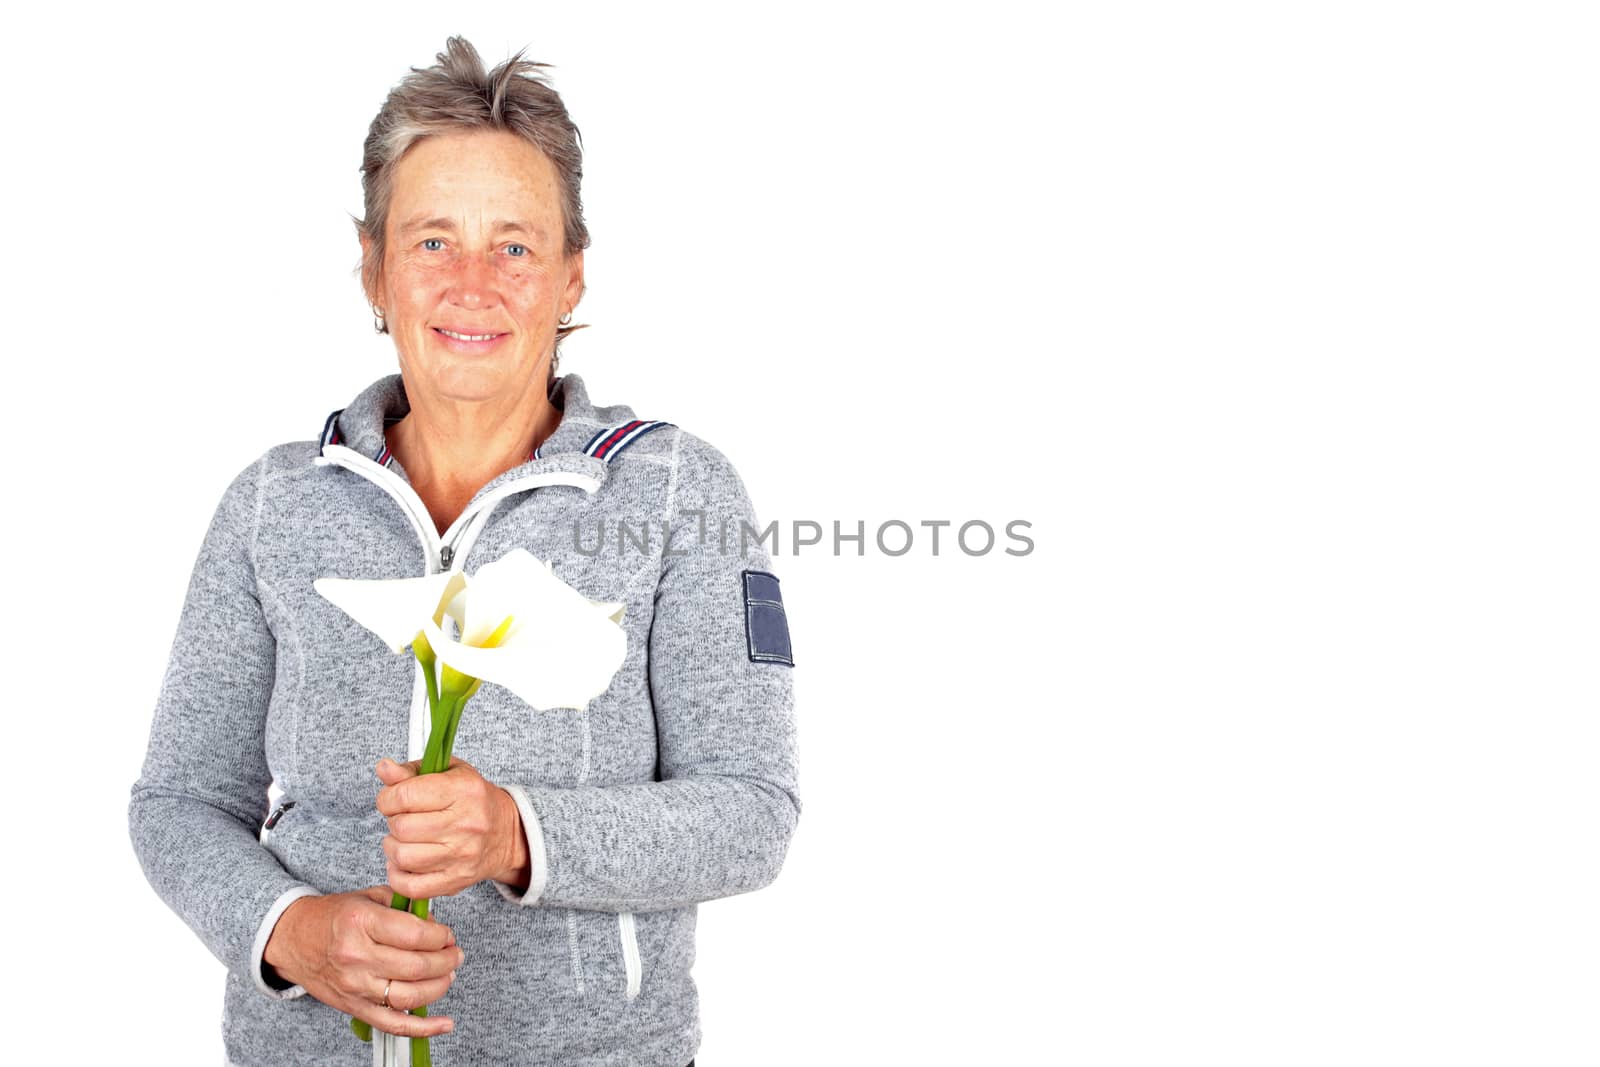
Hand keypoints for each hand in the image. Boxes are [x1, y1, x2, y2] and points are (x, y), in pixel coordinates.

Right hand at [262, 887, 462, 1037]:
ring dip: (439, 986)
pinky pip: (393, 1024)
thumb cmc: (334, 916)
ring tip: (448, 974)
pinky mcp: (354, 1007)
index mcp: (362, 922)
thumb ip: (406, 906)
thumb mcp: (369, 896)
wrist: (294, 939)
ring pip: (410, 996)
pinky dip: (423, 1028)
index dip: (441, 936)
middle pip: (416, 967)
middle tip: (455, 953)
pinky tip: (445, 1024)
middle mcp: (357, 956)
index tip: (447, 934)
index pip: (416, 935)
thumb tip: (436, 925)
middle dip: (446, 960)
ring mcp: (355, 986)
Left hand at [376, 756, 527, 899]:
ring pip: (402, 857)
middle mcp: (465, 824)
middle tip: (403, 818)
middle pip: (401, 827)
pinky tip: (405, 863)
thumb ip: (411, 771)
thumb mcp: (448, 773)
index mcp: (464, 790)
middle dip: (393, 822)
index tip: (391, 799)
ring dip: (393, 847)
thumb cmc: (473, 800)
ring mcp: (461, 856)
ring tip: (403, 840)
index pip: (405, 795)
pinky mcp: (455, 881)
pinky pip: (410, 887)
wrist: (507, 834)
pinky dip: (398, 875)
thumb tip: (384, 768)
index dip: (387, 798)